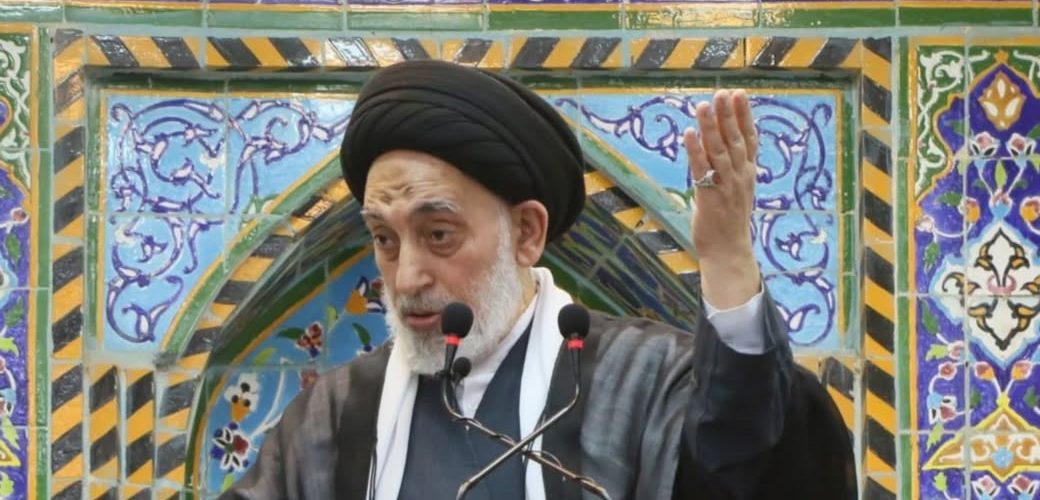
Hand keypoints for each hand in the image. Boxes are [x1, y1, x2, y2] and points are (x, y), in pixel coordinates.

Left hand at [684, 89, 761, 308]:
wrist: (729, 251)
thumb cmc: (729, 221)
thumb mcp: (736, 190)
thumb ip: (732, 168)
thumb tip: (722, 147)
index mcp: (748, 173)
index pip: (750, 139)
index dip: (744, 116)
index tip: (739, 94)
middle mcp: (741, 176)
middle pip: (735, 140)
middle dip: (728, 115)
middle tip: (722, 92)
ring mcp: (727, 186)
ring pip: (719, 151)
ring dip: (711, 127)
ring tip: (703, 106)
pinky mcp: (710, 197)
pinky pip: (702, 170)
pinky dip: (695, 151)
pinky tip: (689, 133)